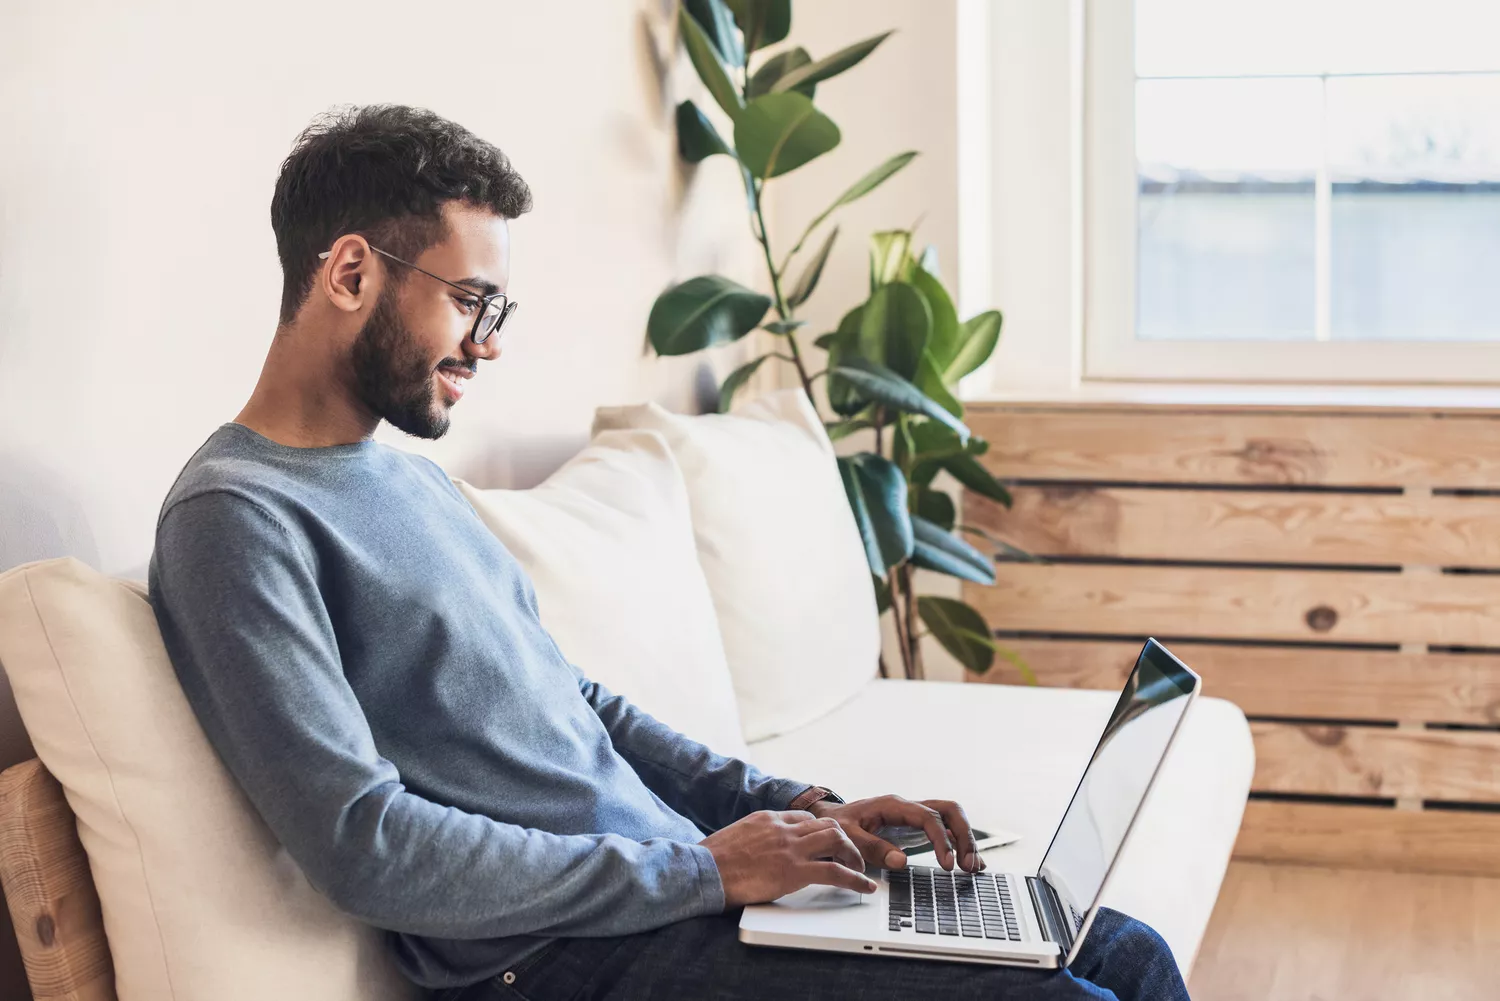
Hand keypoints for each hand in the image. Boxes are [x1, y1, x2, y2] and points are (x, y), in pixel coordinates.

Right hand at [702, 810, 878, 906]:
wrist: (702, 871)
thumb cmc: (711, 861)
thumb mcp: (735, 837)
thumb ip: (753, 839)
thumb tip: (757, 850)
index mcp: (767, 818)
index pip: (805, 818)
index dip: (820, 833)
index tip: (827, 845)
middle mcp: (783, 828)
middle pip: (827, 825)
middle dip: (844, 841)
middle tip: (850, 857)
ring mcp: (790, 848)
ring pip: (837, 840)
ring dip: (853, 856)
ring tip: (860, 870)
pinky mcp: (794, 871)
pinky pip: (835, 872)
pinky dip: (855, 880)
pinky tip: (864, 888)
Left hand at [807, 795, 983, 873]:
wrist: (830, 818)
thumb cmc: (838, 825)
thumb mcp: (847, 836)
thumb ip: (872, 848)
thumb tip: (901, 862)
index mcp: (894, 806)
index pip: (929, 817)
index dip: (941, 839)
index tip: (947, 864)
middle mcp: (909, 807)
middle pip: (949, 810)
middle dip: (963, 836)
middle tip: (968, 865)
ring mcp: (915, 816)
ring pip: (951, 818)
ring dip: (965, 840)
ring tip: (973, 867)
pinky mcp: (917, 827)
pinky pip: (945, 829)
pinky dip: (960, 844)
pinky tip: (971, 862)